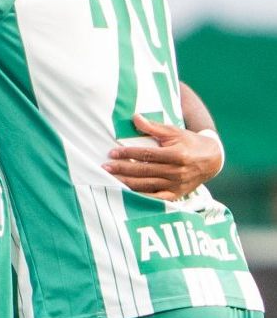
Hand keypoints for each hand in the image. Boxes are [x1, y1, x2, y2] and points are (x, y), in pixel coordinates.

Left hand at [104, 113, 223, 198]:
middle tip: (104, 168)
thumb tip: (135, 117)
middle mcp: (176, 172)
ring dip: (126, 184)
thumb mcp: (174, 132)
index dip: (128, 154)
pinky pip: (155, 199)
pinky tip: (125, 195)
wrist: (212, 159)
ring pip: (146, 186)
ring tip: (109, 180)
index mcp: (176, 155)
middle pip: (144, 171)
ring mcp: (176, 185)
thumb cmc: (189, 142)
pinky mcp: (175, 195)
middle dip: (122, 169)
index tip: (111, 153)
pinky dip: (140, 198)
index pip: (146, 155)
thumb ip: (153, 127)